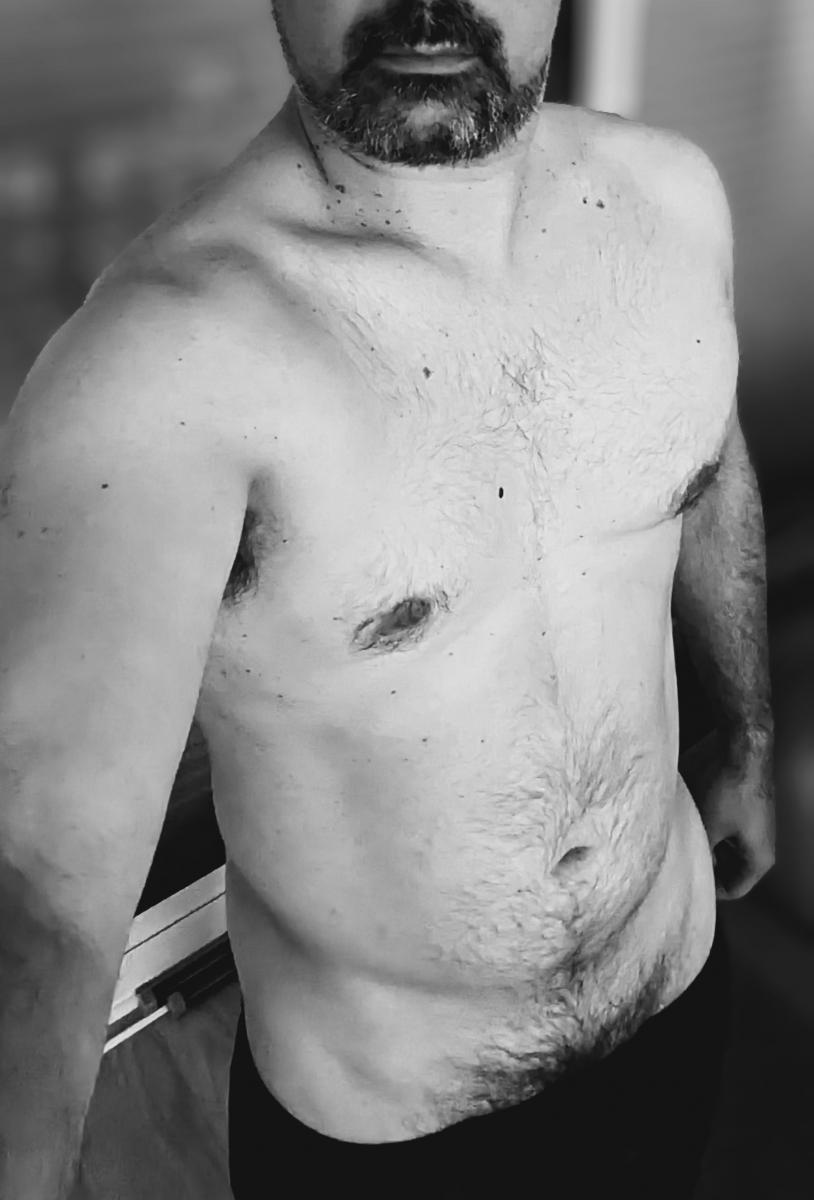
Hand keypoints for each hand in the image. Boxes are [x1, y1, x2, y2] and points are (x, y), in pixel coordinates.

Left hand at [679, 728, 774, 900]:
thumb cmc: (727, 785)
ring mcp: (754, 824)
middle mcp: (762, 845)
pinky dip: (706, 824)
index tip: (680, 880)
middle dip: (701, 861)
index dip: (704, 888)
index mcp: (758, 859)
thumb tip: (679, 862)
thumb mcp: (704, 824)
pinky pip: (723, 826)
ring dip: (702, 841)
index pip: (731, 890)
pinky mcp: (745, 806)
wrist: (742, 742)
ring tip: (677, 834)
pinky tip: (685, 814)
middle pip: (727, 868)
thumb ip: (695, 850)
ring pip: (723, 846)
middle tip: (674, 856)